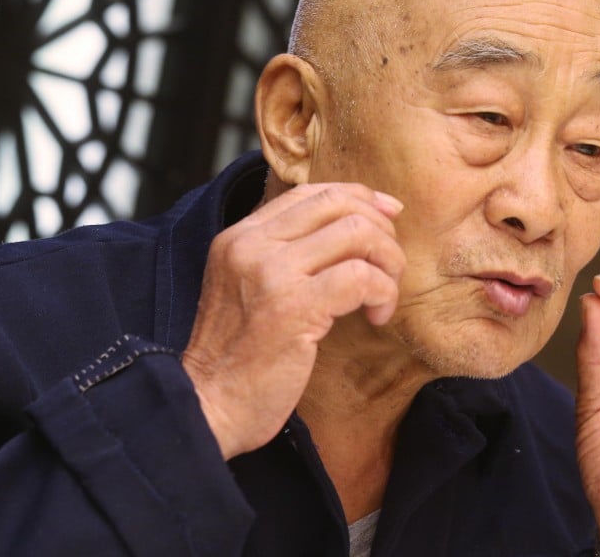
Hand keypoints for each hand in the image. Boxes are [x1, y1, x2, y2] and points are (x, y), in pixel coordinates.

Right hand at [181, 183, 405, 458]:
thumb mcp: (249, 289)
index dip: (360, 197)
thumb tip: (353, 228)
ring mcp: (271, 272)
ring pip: (357, 233)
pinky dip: (383, 293)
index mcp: (240, 237)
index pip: (312, 192)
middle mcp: (251, 245)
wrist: (210, 408)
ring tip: (383, 296)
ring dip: (388, 263)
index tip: (390, 217)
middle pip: (339, 204)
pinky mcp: (293, 307)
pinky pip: (361, 277)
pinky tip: (376, 317)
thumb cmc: (240, 358)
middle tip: (390, 266)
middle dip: (381, 229)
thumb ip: (286, 256)